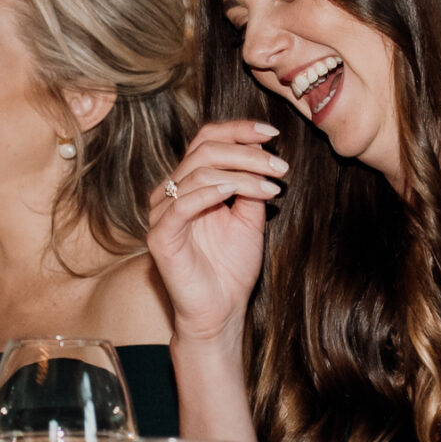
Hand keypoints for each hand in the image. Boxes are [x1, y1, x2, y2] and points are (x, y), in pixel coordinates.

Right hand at [146, 121, 285, 344]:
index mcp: (190, 185)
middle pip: (203, 150)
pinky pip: (182, 204)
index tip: (273, 134)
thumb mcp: (249, 219)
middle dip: (247, 153)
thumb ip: (250, 187)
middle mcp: (171, 193)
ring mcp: (162, 214)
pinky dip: (211, 193)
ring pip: (197, 173)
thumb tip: (264, 155)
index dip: (238, 131)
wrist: (220, 310)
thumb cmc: (231, 268)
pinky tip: (237, 192)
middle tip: (279, 167)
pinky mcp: (160, 236)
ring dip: (241, 174)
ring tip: (271, 187)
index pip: (206, 140)